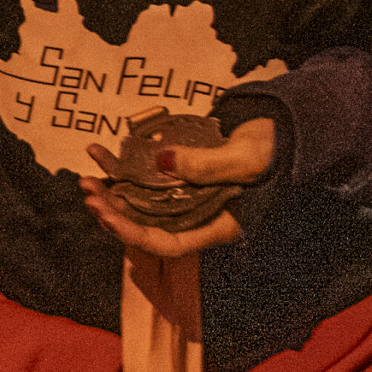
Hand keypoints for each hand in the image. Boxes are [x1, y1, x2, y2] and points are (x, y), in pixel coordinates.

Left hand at [78, 117, 276, 257]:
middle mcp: (198, 215)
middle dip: (113, 211)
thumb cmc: (275, 150)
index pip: (169, 243)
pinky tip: (103, 152)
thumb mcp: (245, 157)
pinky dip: (125, 165)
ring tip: (86, 174)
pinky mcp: (183, 174)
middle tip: (87, 192)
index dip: (134, 233)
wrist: (285, 128)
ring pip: (142, 201)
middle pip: (148, 224)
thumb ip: (205, 164)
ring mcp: (189, 195)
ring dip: (112, 189)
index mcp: (217, 225)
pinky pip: (148, 175)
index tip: (107, 216)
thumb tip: (161, 163)